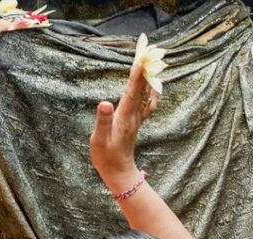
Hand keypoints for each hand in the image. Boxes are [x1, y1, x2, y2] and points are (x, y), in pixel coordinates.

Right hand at [90, 63, 158, 190]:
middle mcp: (133, 116)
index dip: (136, 75)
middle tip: (148, 53)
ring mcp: (136, 119)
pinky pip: (147, 104)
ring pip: (145, 94)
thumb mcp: (99, 140)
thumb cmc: (106, 157)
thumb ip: (102, 121)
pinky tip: (153, 86)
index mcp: (124, 117)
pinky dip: (151, 92)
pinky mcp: (135, 123)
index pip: (132, 92)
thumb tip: (105, 103)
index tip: (141, 59)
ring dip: (148, 78)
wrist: (119, 172)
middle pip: (141, 89)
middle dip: (144, 71)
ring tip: (151, 63)